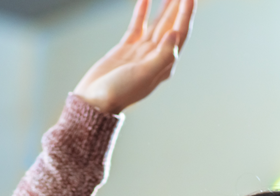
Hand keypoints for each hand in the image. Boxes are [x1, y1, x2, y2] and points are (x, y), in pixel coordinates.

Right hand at [73, 0, 195, 113]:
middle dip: (178, 7)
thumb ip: (162, 55)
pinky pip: (137, 26)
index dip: (186, 14)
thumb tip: (174, 33)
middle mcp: (155, 57)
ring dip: (165, 7)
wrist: (94, 101)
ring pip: (157, 24)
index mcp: (164, 64)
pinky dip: (142, 12)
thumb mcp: (144, 75)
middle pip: (171, 26)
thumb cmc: (119, 92)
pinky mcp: (126, 49)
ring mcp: (141, 52)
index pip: (179, 34)